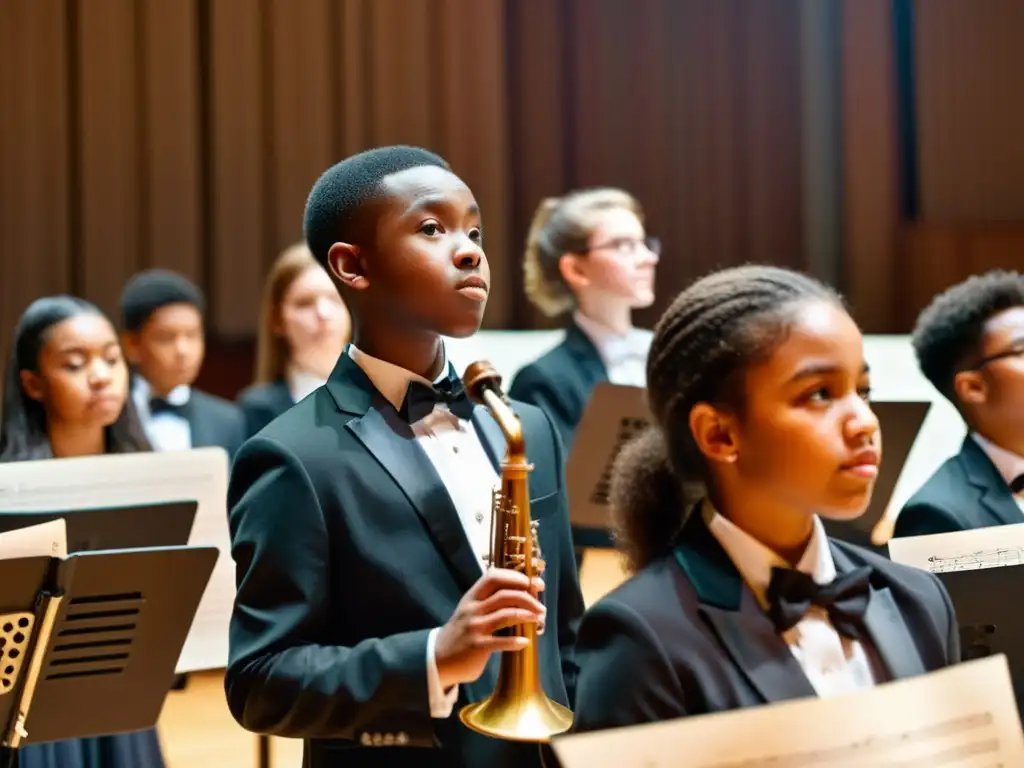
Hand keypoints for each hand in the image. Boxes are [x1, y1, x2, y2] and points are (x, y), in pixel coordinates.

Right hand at [435, 568, 545, 689]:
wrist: (439, 659)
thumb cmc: (462, 632)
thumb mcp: (470, 610)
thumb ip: (489, 600)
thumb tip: (522, 592)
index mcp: (472, 596)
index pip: (493, 577)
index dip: (515, 576)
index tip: (533, 583)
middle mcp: (472, 609)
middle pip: (505, 594)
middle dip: (527, 597)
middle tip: (541, 606)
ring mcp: (474, 627)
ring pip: (506, 614)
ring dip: (527, 615)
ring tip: (539, 619)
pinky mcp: (477, 646)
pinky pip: (501, 641)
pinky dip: (516, 641)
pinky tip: (526, 642)